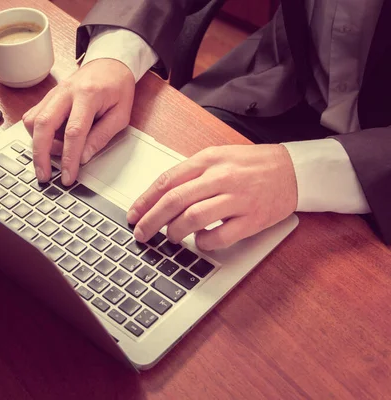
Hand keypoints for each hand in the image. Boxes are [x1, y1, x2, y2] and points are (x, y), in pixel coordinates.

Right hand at [23, 58, 134, 184]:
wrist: (109, 63)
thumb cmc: (117, 88)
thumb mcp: (121, 115)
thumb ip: (102, 136)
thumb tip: (83, 157)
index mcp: (88, 95)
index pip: (74, 131)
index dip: (69, 157)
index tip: (68, 176)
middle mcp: (66, 92)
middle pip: (43, 125)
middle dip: (41, 154)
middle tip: (44, 175)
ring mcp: (53, 93)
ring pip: (33, 121)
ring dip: (38, 144)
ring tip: (55, 156)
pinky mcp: (47, 97)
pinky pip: (33, 117)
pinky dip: (37, 134)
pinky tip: (50, 142)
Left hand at [127, 144, 297, 250]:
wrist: (294, 170)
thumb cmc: (252, 165)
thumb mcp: (218, 157)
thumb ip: (191, 174)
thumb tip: (159, 196)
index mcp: (209, 160)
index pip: (168, 181)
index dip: (146, 200)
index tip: (133, 214)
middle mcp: (221, 177)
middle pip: (175, 200)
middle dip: (152, 220)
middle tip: (141, 233)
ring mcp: (237, 198)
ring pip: (193, 217)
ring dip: (175, 231)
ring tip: (171, 236)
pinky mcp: (252, 219)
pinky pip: (220, 236)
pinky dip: (204, 242)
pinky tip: (200, 241)